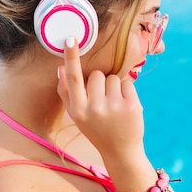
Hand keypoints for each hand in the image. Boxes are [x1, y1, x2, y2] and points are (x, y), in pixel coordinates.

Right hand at [57, 36, 145, 159]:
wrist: (120, 151)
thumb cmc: (95, 129)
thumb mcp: (76, 115)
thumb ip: (66, 93)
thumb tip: (60, 68)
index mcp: (78, 110)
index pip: (74, 78)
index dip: (71, 57)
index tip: (71, 39)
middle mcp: (95, 108)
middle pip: (97, 74)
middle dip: (100, 82)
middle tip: (102, 101)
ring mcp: (114, 107)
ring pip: (112, 77)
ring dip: (113, 86)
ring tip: (114, 105)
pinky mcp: (132, 105)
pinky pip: (126, 82)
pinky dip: (126, 91)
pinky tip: (124, 107)